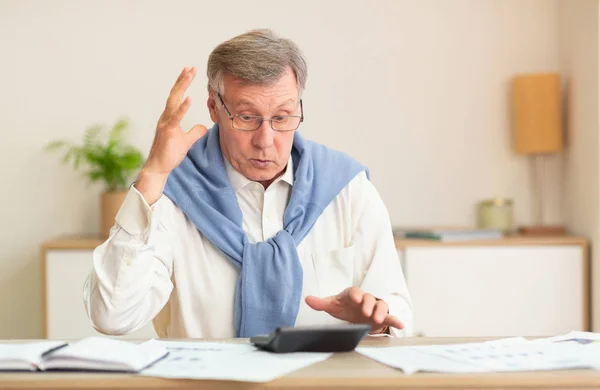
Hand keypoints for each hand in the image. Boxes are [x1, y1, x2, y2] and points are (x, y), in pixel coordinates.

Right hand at [136, 67, 207, 203]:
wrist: (159, 168)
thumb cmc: (170, 154)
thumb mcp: (187, 141)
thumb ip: (195, 132)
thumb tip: (203, 126)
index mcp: (170, 118)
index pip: (177, 97)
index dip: (183, 84)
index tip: (189, 71)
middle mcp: (166, 117)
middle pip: (174, 94)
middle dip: (182, 80)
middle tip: (190, 67)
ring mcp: (166, 124)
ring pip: (173, 101)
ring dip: (181, 87)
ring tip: (188, 74)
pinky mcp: (168, 132)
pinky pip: (176, 118)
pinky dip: (182, 107)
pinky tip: (189, 98)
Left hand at [305, 287, 403, 332]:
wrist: (354, 314)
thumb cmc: (343, 307)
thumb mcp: (332, 306)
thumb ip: (320, 303)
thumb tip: (307, 299)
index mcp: (353, 294)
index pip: (355, 291)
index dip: (356, 294)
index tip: (356, 298)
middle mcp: (365, 299)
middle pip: (369, 298)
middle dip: (368, 304)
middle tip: (365, 312)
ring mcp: (375, 307)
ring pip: (380, 305)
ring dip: (380, 311)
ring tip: (378, 319)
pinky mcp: (382, 317)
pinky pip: (391, 316)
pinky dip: (396, 320)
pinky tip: (401, 325)